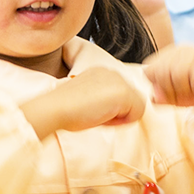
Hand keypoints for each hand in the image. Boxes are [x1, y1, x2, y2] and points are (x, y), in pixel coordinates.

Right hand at [20, 67, 145, 138]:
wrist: (56, 108)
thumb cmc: (66, 109)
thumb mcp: (88, 99)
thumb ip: (103, 100)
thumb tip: (117, 112)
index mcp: (101, 73)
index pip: (119, 96)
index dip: (110, 110)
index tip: (91, 110)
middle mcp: (112, 72)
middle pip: (130, 100)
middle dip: (117, 112)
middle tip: (95, 114)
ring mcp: (119, 81)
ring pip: (135, 106)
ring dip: (120, 117)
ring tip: (98, 115)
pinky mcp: (124, 92)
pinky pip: (138, 113)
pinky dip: (124, 121)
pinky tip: (104, 117)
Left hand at [143, 44, 193, 116]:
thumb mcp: (177, 98)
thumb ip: (163, 97)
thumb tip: (154, 97)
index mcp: (168, 55)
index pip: (149, 71)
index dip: (157, 87)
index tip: (171, 95)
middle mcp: (181, 49)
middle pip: (163, 73)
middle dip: (172, 91)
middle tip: (185, 96)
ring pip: (179, 74)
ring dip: (187, 91)